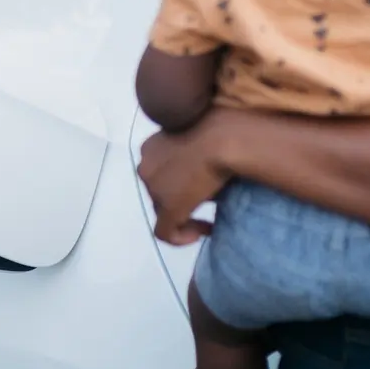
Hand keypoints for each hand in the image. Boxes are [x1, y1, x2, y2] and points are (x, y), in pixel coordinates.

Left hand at [137, 109, 235, 244]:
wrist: (224, 138)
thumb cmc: (219, 131)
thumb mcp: (200, 140)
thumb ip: (193, 158)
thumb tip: (203, 180)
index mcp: (150, 147)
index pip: (158, 171)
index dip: (176, 182)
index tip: (199, 185)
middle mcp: (145, 166)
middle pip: (159, 190)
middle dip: (179, 198)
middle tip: (205, 202)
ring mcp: (154, 188)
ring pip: (163, 209)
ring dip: (183, 214)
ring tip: (207, 219)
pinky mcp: (168, 208)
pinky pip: (166, 232)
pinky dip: (181, 237)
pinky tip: (205, 230)